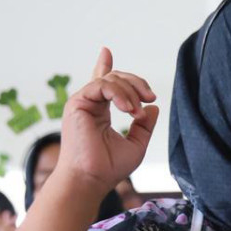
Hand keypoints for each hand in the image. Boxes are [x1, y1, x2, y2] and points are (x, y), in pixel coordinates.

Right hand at [57, 47, 159, 191]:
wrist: (90, 180)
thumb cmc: (109, 168)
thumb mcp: (136, 144)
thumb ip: (144, 126)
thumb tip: (153, 108)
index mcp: (99, 113)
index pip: (103, 84)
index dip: (104, 66)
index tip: (105, 50)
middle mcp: (90, 105)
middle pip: (115, 78)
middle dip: (136, 83)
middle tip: (150, 98)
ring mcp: (82, 103)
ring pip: (111, 80)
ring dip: (130, 92)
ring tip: (137, 111)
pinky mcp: (77, 103)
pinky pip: (101, 85)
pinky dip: (119, 94)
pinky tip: (128, 109)